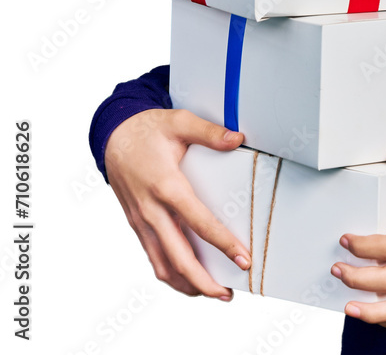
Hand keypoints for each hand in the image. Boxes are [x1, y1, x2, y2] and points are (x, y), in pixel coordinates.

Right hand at [104, 108, 250, 299]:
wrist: (113, 135)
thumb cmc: (149, 129)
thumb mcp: (180, 122)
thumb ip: (210, 133)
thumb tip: (238, 139)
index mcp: (166, 185)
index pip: (199, 223)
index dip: (223, 244)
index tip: (243, 259)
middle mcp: (152, 209)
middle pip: (178, 257)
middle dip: (204, 281)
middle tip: (229, 292)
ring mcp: (142, 220)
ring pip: (162, 265)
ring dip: (187, 284)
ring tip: (213, 292)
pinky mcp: (137, 224)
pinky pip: (153, 257)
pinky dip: (170, 274)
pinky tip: (188, 279)